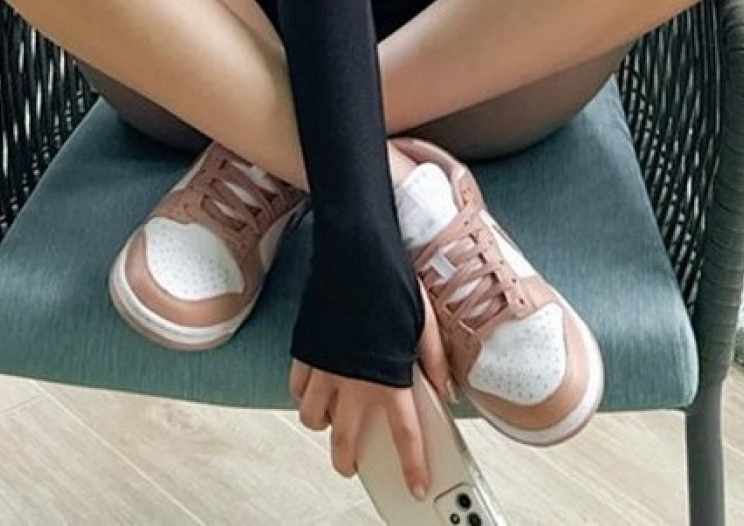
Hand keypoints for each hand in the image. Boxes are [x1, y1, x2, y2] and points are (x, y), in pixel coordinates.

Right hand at [289, 284, 452, 491]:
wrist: (354, 256)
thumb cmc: (391, 286)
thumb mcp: (425, 323)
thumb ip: (435, 361)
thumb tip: (445, 389)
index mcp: (388, 380)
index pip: (404, 435)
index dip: (412, 465)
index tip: (415, 486)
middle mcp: (353, 383)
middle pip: (344, 441)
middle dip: (347, 462)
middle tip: (352, 465)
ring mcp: (325, 369)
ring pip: (313, 418)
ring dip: (323, 426)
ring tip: (332, 421)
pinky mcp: (305, 352)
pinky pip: (297, 388)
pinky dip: (304, 395)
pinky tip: (315, 388)